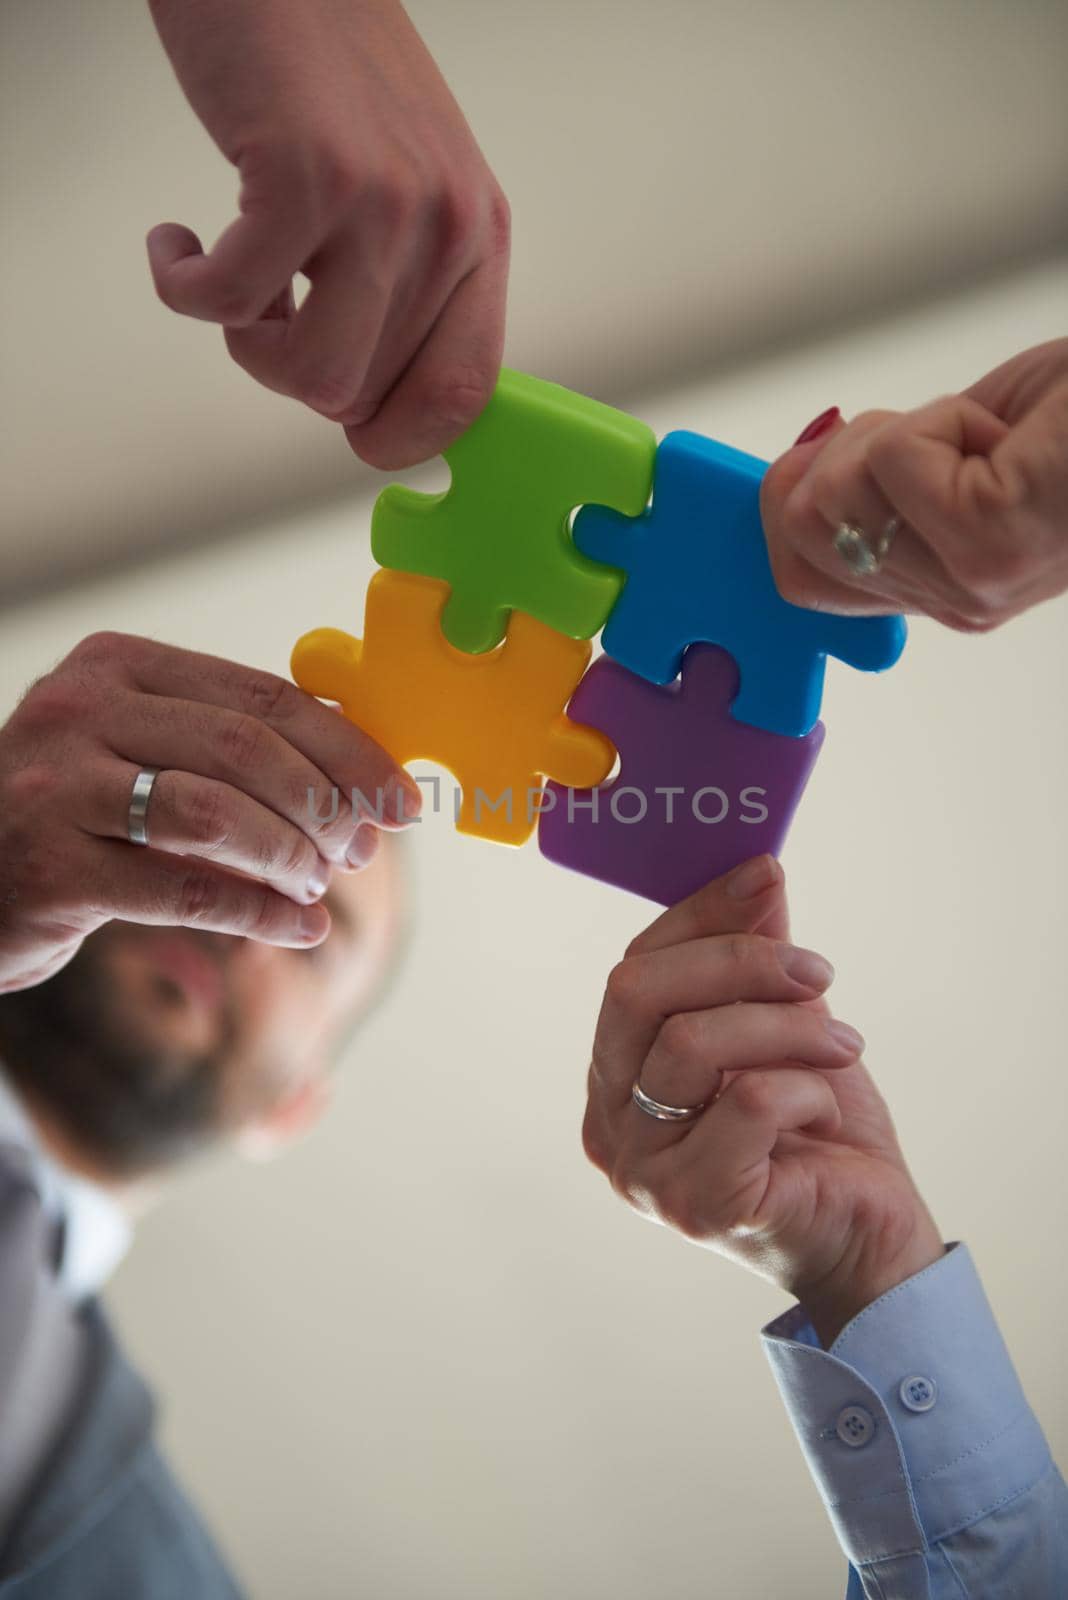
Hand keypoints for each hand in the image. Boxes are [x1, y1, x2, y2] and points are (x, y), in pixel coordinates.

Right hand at [0, 631, 419, 993]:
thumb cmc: (77, 812)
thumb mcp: (140, 751)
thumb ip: (229, 749)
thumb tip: (361, 776)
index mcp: (119, 666)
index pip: (263, 696)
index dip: (348, 749)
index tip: (400, 797)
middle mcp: (81, 711)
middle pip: (245, 749)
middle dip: (326, 805)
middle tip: (361, 848)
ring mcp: (58, 788)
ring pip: (214, 815)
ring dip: (290, 857)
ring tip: (318, 884)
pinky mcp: (51, 869)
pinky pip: (184, 890)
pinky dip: (259, 912)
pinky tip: (298, 927)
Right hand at [146, 0, 509, 468]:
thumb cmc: (330, 71)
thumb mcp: (408, 183)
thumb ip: (408, 282)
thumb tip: (372, 402)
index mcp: (478, 237)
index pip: (467, 392)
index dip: (403, 437)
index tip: (355, 434)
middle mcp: (444, 226)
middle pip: (364, 394)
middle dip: (295, 372)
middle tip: (267, 307)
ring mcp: (380, 203)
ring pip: (309, 375)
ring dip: (246, 346)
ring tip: (234, 278)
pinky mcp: (303, 177)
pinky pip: (227, 305)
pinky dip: (181, 288)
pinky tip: (176, 241)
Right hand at [582, 857, 943, 1344]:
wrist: (868, 1237)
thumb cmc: (815, 1132)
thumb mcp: (783, 1025)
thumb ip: (756, 957)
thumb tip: (757, 872)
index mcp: (616, 1075)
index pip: (632, 968)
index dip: (698, 913)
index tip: (764, 876)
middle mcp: (609, 1123)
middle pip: (637, 992)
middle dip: (737, 961)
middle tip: (816, 971)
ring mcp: (643, 1170)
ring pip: (692, 1043)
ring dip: (787, 1027)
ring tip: (845, 1044)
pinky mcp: (694, 1205)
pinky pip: (747, 1104)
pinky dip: (803, 1089)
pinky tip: (824, 1110)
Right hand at [760, 338, 1067, 631]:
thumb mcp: (960, 452)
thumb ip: (884, 479)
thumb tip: (797, 464)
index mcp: (941, 587)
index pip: (802, 578)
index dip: (786, 501)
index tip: (807, 458)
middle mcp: (951, 601)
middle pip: (799, 531)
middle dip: (842, 454)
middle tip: (921, 437)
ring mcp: (965, 584)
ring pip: (835, 491)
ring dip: (903, 432)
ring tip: (980, 438)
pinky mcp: (984, 544)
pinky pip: (894, 455)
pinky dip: (946, 416)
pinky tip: (1006, 437)